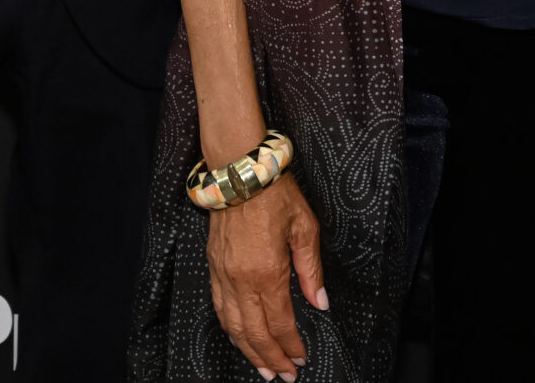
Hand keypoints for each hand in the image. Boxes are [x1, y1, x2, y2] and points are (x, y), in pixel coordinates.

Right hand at [206, 172, 328, 378]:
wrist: (240, 172)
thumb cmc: (276, 195)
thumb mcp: (305, 228)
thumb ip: (311, 270)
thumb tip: (320, 303)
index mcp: (267, 272)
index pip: (280, 323)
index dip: (291, 346)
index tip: (301, 359)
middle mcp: (241, 280)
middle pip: (254, 333)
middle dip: (270, 359)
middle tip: (283, 376)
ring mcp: (223, 275)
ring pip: (233, 326)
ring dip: (248, 351)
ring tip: (262, 369)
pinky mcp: (213, 267)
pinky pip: (220, 308)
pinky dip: (230, 330)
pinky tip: (239, 338)